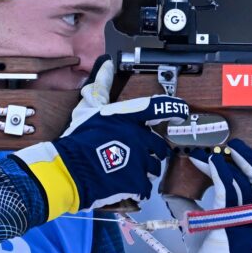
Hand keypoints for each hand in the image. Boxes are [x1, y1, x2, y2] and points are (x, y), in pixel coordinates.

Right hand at [15, 56, 189, 212]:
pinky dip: (138, 187)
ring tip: (128, 171)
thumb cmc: (79, 138)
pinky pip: (146, 186)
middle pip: (159, 146)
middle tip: (138, 155)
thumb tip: (107, 65)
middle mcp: (140, 138)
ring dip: (145, 169)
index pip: (160, 109)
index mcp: (130, 118)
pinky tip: (127, 186)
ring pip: (154, 167)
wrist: (71, 169)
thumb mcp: (88, 108)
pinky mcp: (138, 182)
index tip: (181, 113)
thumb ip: (101, 87)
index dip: (174, 109)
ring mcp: (141, 161)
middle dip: (152, 151)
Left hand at [165, 139, 251, 252]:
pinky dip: (220, 174)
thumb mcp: (201, 230)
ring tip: (217, 151)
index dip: (247, 168)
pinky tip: (210, 163)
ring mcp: (246, 221)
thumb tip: (170, 192)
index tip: (228, 156)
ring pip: (245, 182)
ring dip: (231, 162)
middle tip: (231, 146)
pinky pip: (229, 192)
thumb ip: (190, 210)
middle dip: (248, 159)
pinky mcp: (230, 224)